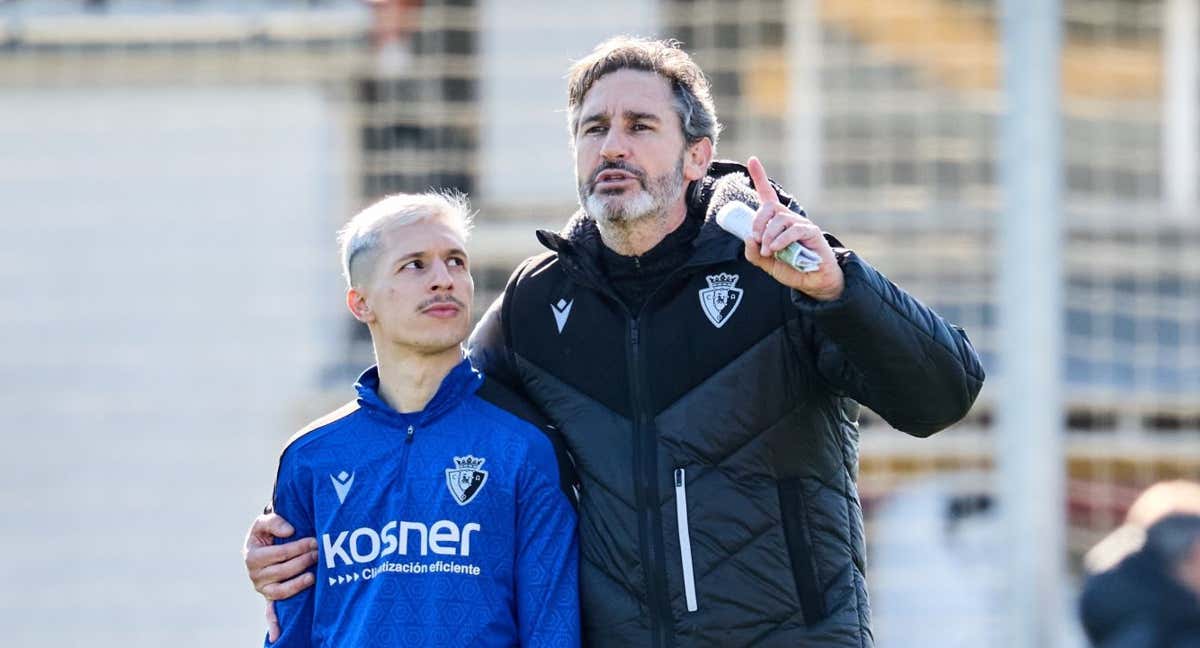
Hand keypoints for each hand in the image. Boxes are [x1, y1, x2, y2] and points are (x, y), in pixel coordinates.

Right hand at [243, 512, 317, 640]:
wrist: (263, 544)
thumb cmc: (266, 532)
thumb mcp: (264, 522)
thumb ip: (274, 522)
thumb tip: (290, 532)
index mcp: (253, 557)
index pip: (280, 554)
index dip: (299, 547)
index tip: (314, 541)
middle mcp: (255, 575)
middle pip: (284, 572)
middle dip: (304, 561)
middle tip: (319, 553)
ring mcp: (263, 588)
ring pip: (283, 591)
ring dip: (300, 583)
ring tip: (314, 575)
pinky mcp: (270, 597)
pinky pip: (271, 612)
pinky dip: (274, 624)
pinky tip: (278, 636)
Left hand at [743, 156, 843, 300]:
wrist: (813, 282)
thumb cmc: (792, 269)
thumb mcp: (767, 263)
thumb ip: (754, 253)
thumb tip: (749, 238)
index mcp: (776, 222)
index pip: (767, 194)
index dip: (759, 176)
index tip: (752, 160)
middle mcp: (789, 218)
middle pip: (770, 206)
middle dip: (758, 221)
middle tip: (756, 238)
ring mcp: (801, 224)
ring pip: (780, 219)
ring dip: (769, 235)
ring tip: (768, 251)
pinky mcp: (811, 232)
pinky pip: (794, 229)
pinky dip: (782, 239)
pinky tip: (776, 249)